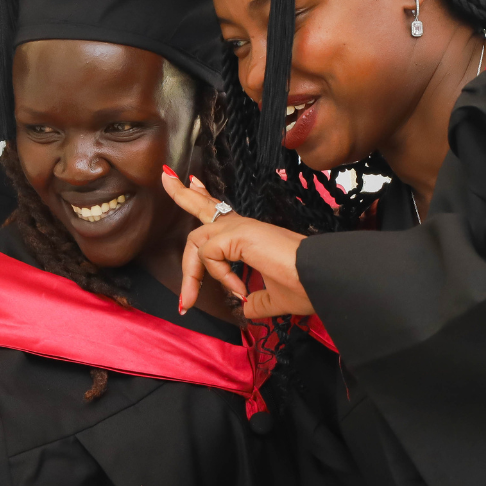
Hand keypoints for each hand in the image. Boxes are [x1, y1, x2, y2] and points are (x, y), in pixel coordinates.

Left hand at [161, 169, 314, 319]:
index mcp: (249, 236)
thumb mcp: (274, 299)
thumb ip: (256, 302)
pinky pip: (210, 256)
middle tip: (165, 176)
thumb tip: (245, 309)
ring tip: (187, 301)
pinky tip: (239, 288)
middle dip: (181, 193)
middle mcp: (242, 226)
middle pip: (203, 205)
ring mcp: (239, 227)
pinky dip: (220, 276)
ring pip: (196, 239)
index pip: (221, 214)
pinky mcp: (237, 233)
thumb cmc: (306, 287)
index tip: (193, 184)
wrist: (320, 281)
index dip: (204, 199)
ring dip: (189, 273)